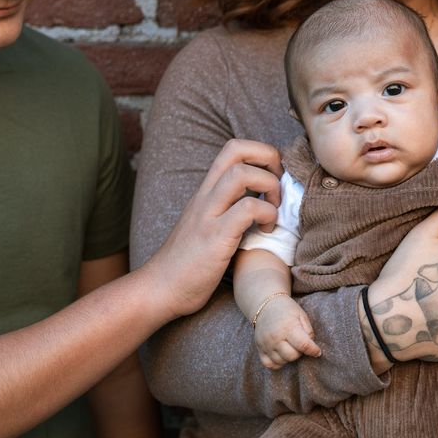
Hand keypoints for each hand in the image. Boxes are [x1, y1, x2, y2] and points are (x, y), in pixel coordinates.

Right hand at [140, 139, 282, 318]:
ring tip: (272, 211)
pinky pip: (247, 209)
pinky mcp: (215, 238)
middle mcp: (206, 195)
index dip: (261, 154)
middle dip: (269, 158)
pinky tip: (266, 231)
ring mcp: (209, 214)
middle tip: (278, 187)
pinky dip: (267, 215)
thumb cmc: (189, 261)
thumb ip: (229, 207)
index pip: (233, 148)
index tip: (274, 179)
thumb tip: (261, 200)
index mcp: (207, 191)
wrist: (159, 289)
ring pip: (242, 173)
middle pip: (237, 148)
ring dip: (269, 187)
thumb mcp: (209, 223)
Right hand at [254, 296, 319, 368]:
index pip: (303, 345)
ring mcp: (265, 344)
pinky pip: (270, 364)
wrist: (265, 305)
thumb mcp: (301, 315)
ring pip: (281, 361)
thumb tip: (312, 348)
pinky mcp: (259, 348)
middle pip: (292, 356)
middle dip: (300, 353)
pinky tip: (281, 354)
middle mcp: (275, 337)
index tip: (317, 352)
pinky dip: (277, 363)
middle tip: (300, 346)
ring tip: (291, 347)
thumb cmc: (287, 309)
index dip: (313, 351)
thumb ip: (308, 331)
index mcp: (288, 327)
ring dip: (289, 357)